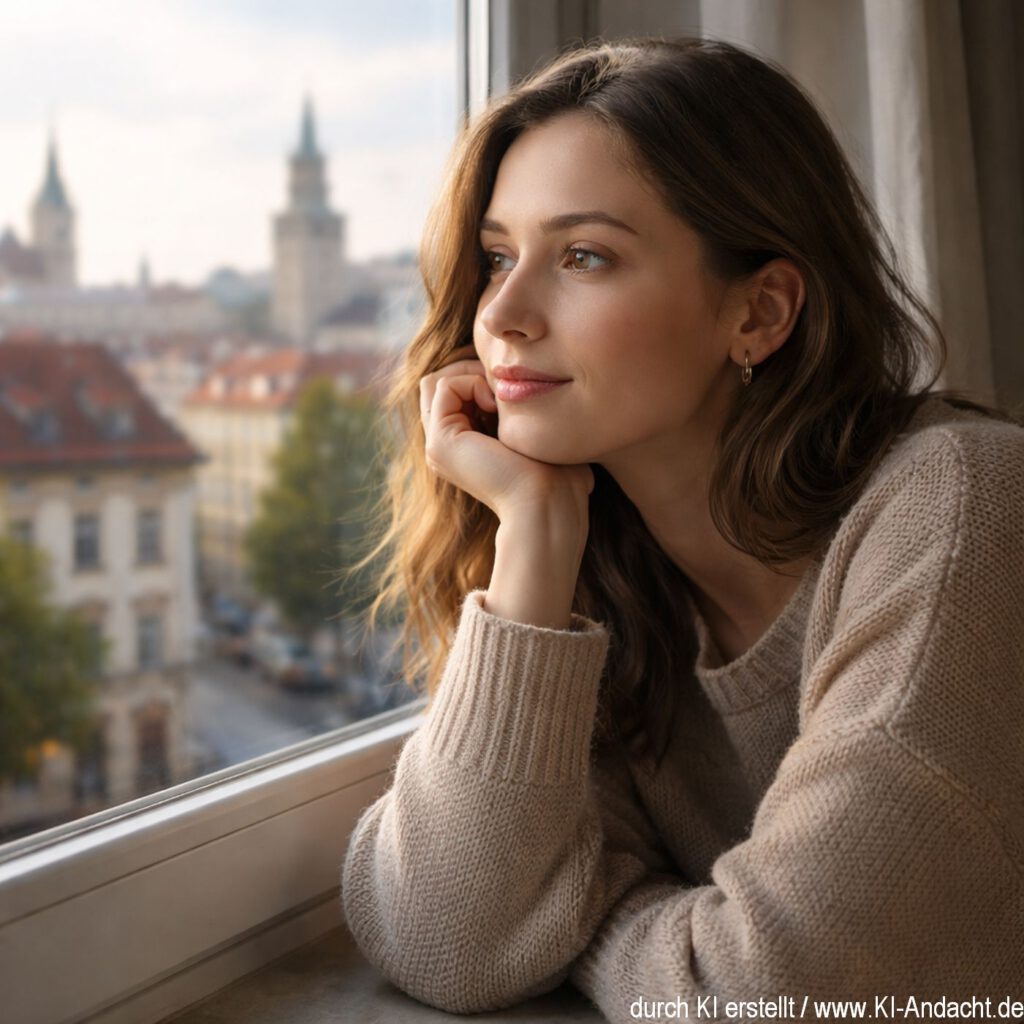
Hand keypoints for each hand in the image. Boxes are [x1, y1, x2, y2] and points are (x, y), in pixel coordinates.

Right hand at [419, 344, 594, 526]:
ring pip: (436, 381)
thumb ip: (525, 414)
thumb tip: (533, 389)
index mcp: (464, 447)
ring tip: (499, 396)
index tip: (514, 389)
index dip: (480, 376)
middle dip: (471, 370)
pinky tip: (497, 405)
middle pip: (440, 384)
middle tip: (504, 386)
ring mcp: (438, 445)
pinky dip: (471, 382)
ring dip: (469, 374)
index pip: (454, 391)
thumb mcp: (539, 437)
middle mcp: (445, 447)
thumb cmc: (557, 478)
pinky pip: (443, 386)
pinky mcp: (441, 442)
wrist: (547, 505)